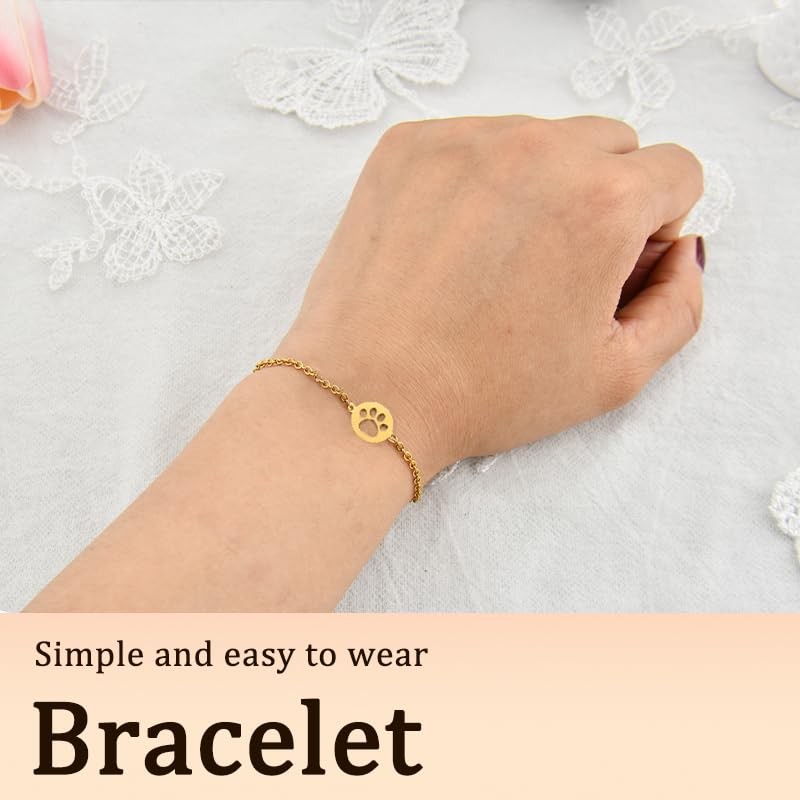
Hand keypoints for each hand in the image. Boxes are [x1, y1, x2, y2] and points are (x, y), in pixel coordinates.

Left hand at [280, 115, 704, 479]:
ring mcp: (465, 140)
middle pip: (609, 145)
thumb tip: (680, 252)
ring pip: (539, 138)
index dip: (651, 227)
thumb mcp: (616, 374)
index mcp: (604, 202)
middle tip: (553, 268)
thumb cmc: (487, 394)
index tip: (610, 268)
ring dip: (536, 186)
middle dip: (600, 199)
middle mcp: (538, 151)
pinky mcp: (408, 146)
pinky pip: (473, 142)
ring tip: (493, 263)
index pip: (674, 172)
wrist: (370, 396)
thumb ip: (680, 304)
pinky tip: (452, 245)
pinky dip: (476, 182)